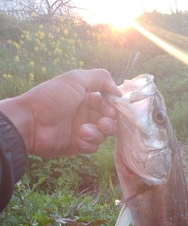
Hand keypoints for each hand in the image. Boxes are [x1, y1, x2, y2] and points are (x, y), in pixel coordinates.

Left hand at [0, 69, 120, 157]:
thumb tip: (118, 91)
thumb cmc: (53, 98)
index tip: (111, 110)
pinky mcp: (77, 145)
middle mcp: (85, 113)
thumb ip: (101, 78)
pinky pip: (93, 147)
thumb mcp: (76, 79)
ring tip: (82, 131)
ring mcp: (82, 130)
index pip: (108, 103)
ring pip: (103, 135)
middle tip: (102, 123)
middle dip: (109, 123)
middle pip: (109, 120)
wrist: (31, 122)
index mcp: (86, 97)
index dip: (113, 108)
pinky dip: (89, 144)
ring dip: (97, 133)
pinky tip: (79, 140)